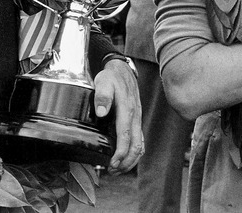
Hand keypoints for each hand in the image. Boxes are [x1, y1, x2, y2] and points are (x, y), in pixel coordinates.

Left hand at [93, 59, 142, 174]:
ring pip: (140, 145)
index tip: (112, 164)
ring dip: (131, 160)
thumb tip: (101, 112)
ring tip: (117, 170)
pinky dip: (134, 153)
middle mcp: (135, 117)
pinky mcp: (136, 121)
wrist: (122, 70)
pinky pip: (139, 140)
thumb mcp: (103, 82)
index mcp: (127, 109)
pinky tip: (124, 158)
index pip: (126, 136)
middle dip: (126, 162)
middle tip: (112, 171)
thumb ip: (102, 96)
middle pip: (137, 146)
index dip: (120, 153)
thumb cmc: (111, 77)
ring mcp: (137, 120)